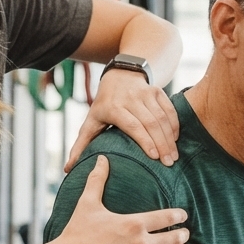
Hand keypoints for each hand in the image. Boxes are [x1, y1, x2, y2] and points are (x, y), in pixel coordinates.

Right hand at [52, 155, 188, 243]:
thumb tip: (101, 158)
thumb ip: (98, 180)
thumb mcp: (87, 203)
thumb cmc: (77, 232)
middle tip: (185, 234)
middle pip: (174, 239)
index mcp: (134, 223)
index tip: (183, 215)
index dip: (179, 216)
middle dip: (183, 235)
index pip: (167, 217)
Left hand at [65, 69, 179, 172]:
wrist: (119, 75)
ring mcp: (145, 93)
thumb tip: (68, 169)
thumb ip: (80, 145)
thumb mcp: (90, 122)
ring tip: (173, 156)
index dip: (145, 141)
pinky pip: (169, 109)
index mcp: (113, 108)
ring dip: (170, 137)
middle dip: (162, 144)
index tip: (154, 157)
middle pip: (150, 123)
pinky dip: (174, 124)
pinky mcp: (156, 91)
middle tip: (168, 163)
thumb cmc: (104, 105)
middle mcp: (131, 99)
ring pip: (161, 117)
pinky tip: (175, 139)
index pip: (133, 126)